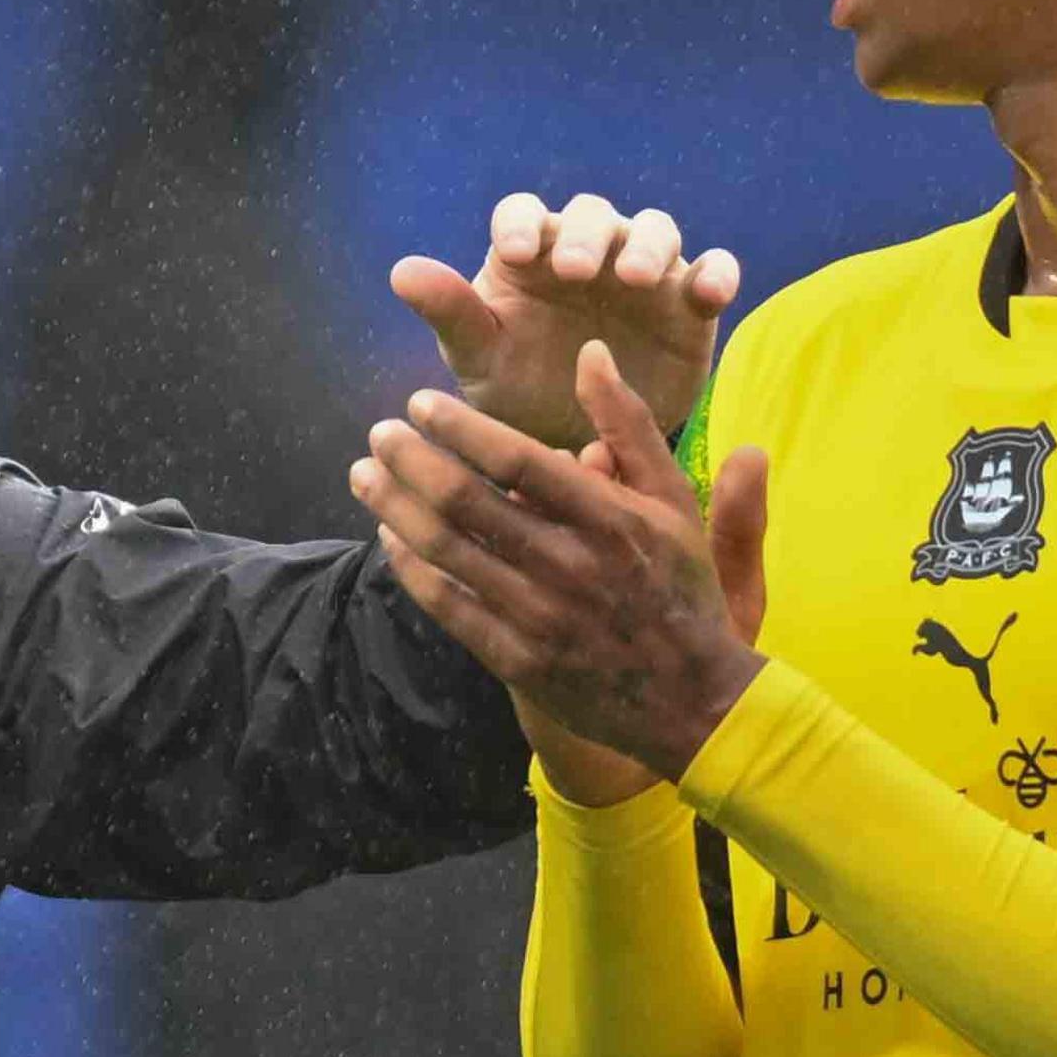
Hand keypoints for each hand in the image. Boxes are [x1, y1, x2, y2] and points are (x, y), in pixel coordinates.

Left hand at [351, 341, 772, 780]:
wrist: (692, 702)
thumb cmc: (681, 589)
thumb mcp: (674, 501)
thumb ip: (630, 426)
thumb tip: (592, 354)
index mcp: (609, 519)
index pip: (517, 459)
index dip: (460, 426)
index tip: (421, 402)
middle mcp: (569, 565)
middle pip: (466, 501)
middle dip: (411, 459)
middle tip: (379, 431)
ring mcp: (538, 617)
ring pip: (447, 551)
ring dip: (395, 507)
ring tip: (364, 474)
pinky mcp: (516, 660)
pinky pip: (448, 607)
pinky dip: (411, 568)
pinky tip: (389, 536)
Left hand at [394, 193, 738, 450]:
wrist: (580, 441)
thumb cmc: (519, 387)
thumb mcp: (479, 357)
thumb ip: (450, 312)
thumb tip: (401, 271)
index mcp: (530, 254)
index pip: (523, 215)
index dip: (520, 225)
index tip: (513, 255)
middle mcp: (589, 250)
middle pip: (593, 216)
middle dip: (585, 236)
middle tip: (575, 271)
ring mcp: (644, 272)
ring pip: (657, 231)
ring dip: (649, 246)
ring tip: (636, 279)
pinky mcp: (689, 304)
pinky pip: (712, 272)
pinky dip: (716, 273)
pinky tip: (710, 293)